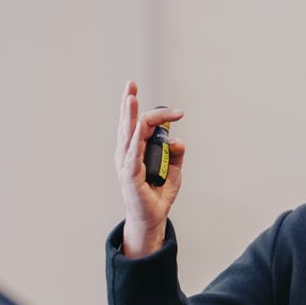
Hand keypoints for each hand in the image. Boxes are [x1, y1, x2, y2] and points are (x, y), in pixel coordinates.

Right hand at [115, 80, 185, 255]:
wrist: (151, 219)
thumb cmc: (158, 195)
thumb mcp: (174, 171)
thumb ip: (177, 154)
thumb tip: (178, 140)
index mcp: (135, 150)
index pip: (141, 124)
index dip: (158, 114)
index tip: (179, 113)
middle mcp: (126, 153)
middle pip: (128, 123)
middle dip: (128, 102)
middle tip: (131, 84)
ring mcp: (126, 164)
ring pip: (127, 134)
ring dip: (129, 115)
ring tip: (130, 98)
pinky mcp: (130, 176)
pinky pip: (132, 155)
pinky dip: (135, 141)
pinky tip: (136, 129)